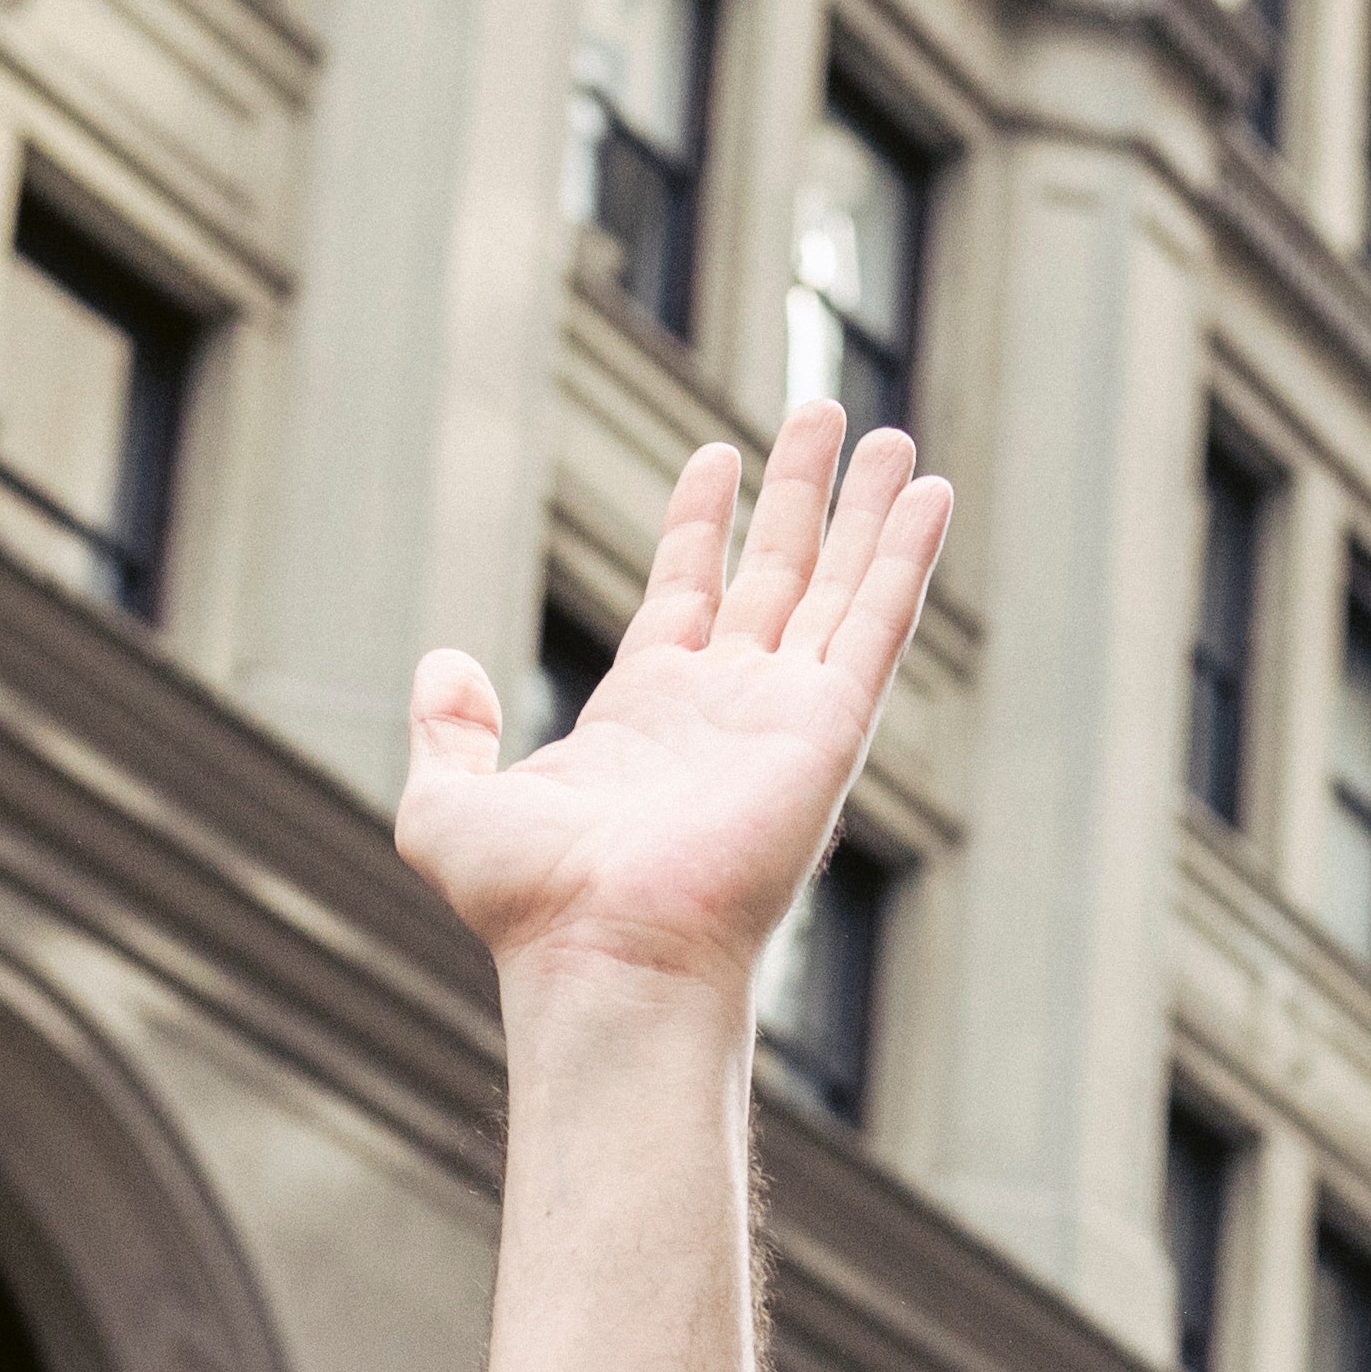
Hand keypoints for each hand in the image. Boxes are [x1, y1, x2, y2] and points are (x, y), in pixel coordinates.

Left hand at [396, 405, 954, 996]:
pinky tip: (926, 492)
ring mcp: (782, 717)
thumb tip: (443, 665)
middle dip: (800, 497)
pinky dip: (903, 557)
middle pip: (775, 577)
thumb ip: (445, 732)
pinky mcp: (828, 729)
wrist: (604, 955)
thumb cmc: (529, 908)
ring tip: (885, 433)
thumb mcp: (446, 807)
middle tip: (824, 416)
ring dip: (863, 512)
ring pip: (836, 588)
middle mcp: (724, 710)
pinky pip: (876, 625)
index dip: (699, 524)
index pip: (685, 594)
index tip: (717, 455)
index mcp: (645, 715)